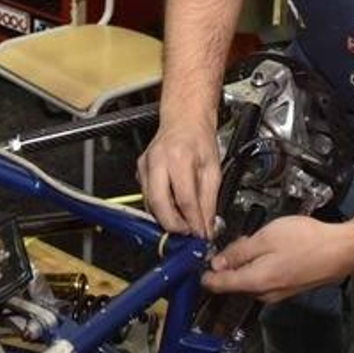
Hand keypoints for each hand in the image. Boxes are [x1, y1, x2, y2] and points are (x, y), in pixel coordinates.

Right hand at [137, 118, 220, 238]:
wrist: (184, 118)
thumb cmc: (199, 138)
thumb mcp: (213, 169)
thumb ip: (210, 200)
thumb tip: (207, 225)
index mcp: (179, 158)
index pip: (185, 200)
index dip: (193, 222)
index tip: (201, 234)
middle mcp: (158, 162)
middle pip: (160, 205)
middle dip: (174, 225)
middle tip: (188, 234)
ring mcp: (145, 165)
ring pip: (150, 203)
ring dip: (166, 218)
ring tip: (183, 223)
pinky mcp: (140, 169)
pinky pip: (147, 196)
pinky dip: (159, 207)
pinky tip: (173, 208)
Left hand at [201, 216, 353, 301]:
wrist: (343, 249)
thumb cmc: (309, 241)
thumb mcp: (266, 238)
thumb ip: (239, 252)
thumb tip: (218, 263)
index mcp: (256, 281)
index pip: (219, 286)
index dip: (204, 275)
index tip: (197, 265)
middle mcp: (266, 293)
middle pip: (235, 283)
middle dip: (227, 266)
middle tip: (228, 245)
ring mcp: (280, 293)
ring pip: (251, 280)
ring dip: (246, 265)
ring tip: (251, 243)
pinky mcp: (291, 287)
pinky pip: (267, 278)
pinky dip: (261, 266)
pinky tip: (270, 249)